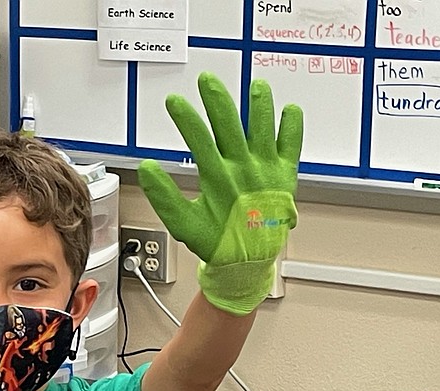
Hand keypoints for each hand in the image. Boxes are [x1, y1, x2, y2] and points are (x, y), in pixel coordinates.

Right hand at [138, 72, 302, 315]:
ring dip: (260, 107)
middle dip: (217, 101)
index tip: (174, 101)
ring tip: (256, 85)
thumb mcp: (183, 225)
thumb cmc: (218, 243)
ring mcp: (267, 171)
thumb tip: (147, 169)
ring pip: (264, 130)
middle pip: (230, 126)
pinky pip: (291, 147)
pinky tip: (290, 110)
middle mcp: (244, 170)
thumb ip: (164, 197)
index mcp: (218, 179)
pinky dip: (292, 128)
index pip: (199, 140)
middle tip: (208, 80)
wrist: (250, 262)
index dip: (185, 118)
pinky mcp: (285, 176)